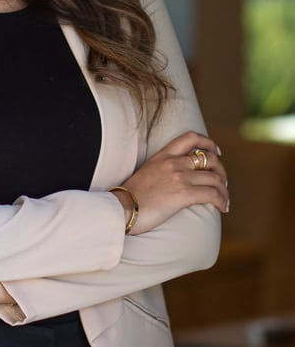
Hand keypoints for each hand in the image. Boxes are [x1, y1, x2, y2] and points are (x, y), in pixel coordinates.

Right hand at [113, 131, 228, 234]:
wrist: (122, 208)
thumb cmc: (132, 197)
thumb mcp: (147, 173)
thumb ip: (163, 169)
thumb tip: (176, 179)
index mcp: (163, 155)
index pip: (191, 137)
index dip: (209, 143)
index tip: (216, 153)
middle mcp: (173, 162)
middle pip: (210, 159)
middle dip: (221, 171)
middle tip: (222, 183)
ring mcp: (179, 177)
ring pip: (215, 178)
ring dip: (224, 190)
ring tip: (224, 200)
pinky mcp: (183, 194)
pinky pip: (212, 194)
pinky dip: (222, 200)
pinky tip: (223, 208)